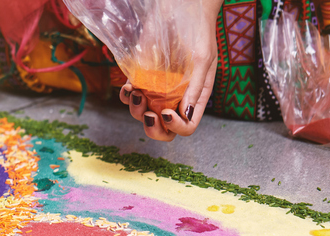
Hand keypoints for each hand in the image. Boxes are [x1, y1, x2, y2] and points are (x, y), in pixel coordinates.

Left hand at [122, 0, 222, 139]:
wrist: (181, 8)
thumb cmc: (198, 31)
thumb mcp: (203, 59)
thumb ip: (196, 88)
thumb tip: (187, 114)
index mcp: (194, 97)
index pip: (187, 126)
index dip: (176, 127)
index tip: (167, 112)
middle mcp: (175, 97)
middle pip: (163, 130)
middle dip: (154, 129)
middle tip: (149, 114)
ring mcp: (157, 89)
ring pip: (143, 115)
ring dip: (136, 111)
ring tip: (137, 94)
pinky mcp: (141, 77)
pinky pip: (129, 97)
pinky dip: (126, 97)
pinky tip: (128, 88)